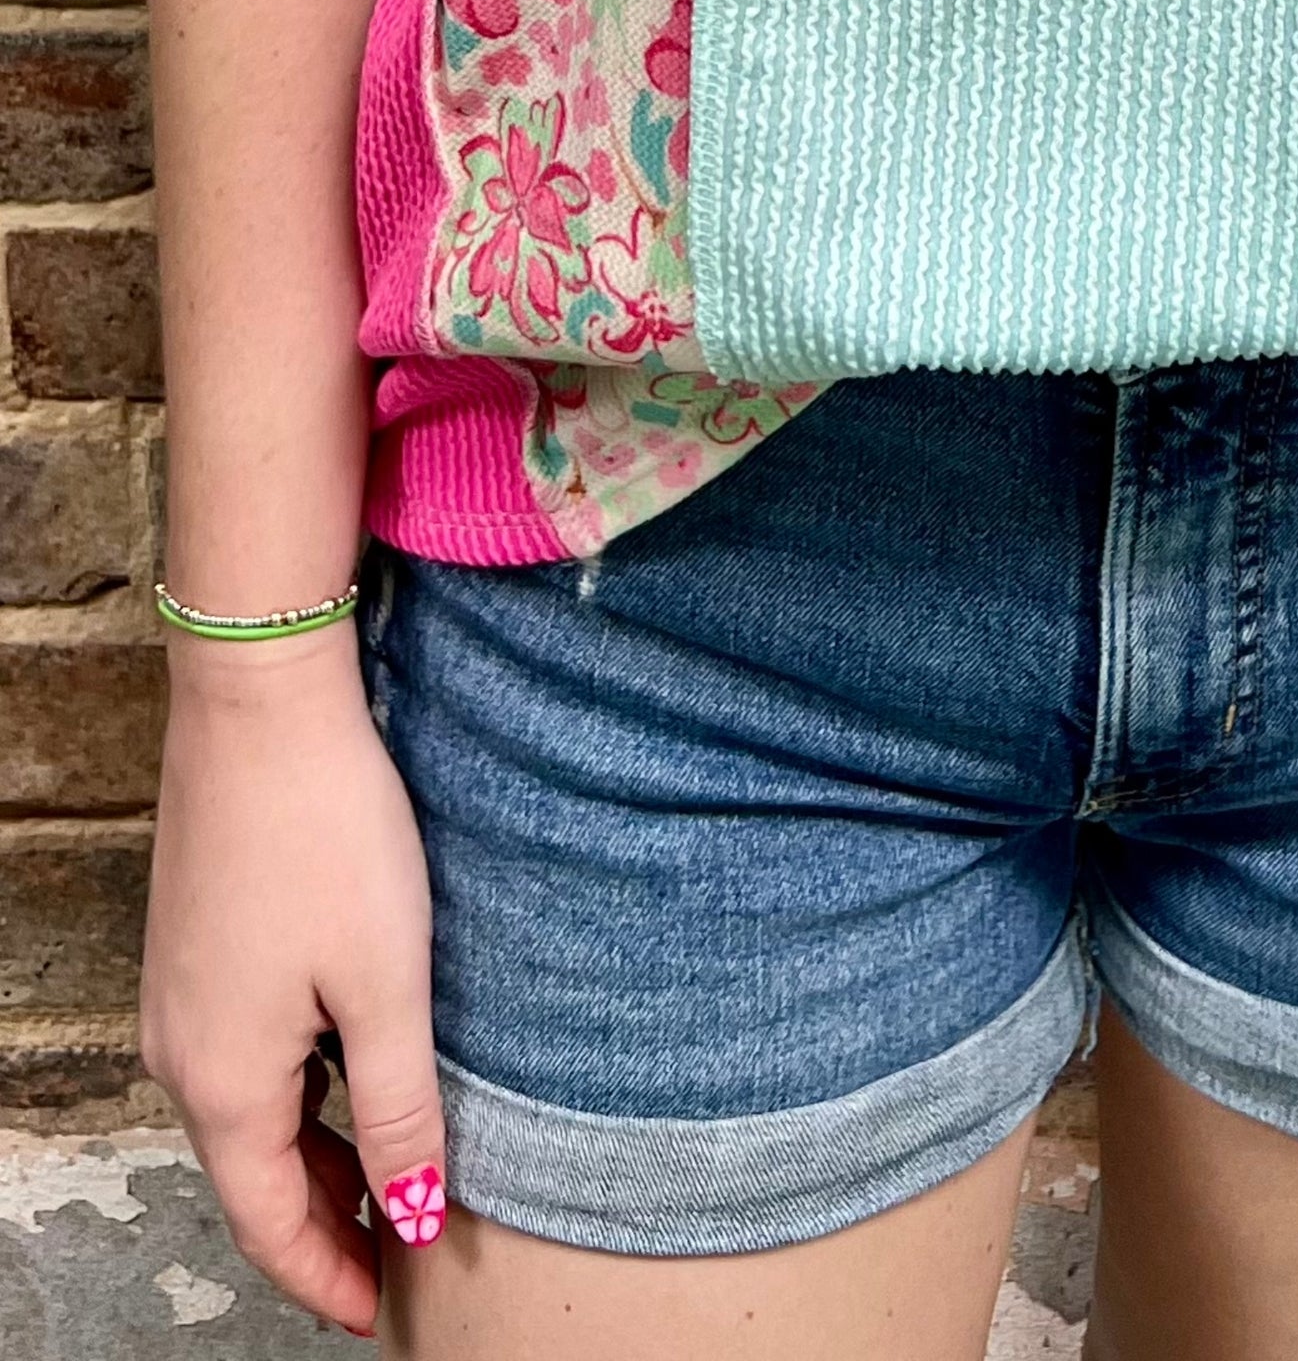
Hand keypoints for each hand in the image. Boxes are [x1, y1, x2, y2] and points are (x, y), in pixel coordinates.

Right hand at [143, 628, 446, 1334]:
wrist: (261, 704)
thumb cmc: (329, 836)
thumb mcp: (386, 985)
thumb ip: (398, 1112)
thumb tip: (409, 1218)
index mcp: (221, 1082)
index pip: (271, 1224)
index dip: (329, 1275)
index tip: (382, 1310)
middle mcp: (181, 1051)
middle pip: (255, 1175)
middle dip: (325, 1224)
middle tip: (399, 1250)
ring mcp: (182, 995)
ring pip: (252, 1113)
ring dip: (315, 1157)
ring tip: (390, 1177)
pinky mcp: (198, 943)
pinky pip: (246, 1054)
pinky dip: (298, 1092)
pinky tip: (351, 1075)